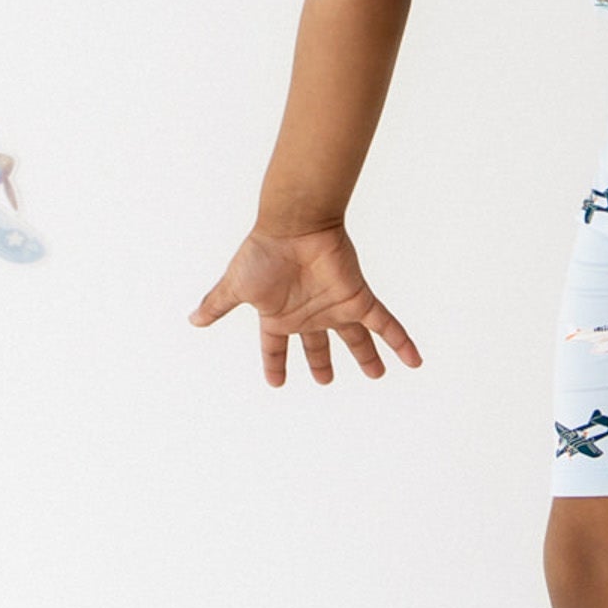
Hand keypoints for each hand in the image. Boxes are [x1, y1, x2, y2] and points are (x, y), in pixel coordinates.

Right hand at [190, 223, 422, 387]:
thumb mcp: (235, 286)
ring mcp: (335, 307)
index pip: (275, 347)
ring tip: (378, 374)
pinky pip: (385, 324)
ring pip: (356, 339)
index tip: (277, 382)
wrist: (292, 225)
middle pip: (319, 345)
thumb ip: (217, 304)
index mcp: (280, 315)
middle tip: (327, 379)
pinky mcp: (357, 298)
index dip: (275, 364)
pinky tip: (415, 361)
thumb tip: (192, 320)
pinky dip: (401, 341)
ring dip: (368, 356)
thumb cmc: (263, 253)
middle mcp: (309, 314)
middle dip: (322, 362)